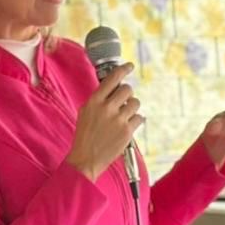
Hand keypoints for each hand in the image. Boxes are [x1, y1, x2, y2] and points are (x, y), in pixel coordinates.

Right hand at [66, 63, 143, 180]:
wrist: (86, 159)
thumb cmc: (85, 136)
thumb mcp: (85, 112)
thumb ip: (98, 100)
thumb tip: (112, 88)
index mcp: (94, 101)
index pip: (112, 78)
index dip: (123, 69)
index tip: (130, 66)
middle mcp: (106, 108)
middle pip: (127, 89)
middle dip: (127, 94)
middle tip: (124, 102)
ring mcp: (118, 120)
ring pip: (135, 103)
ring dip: (132, 108)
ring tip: (125, 116)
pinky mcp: (127, 131)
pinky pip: (140, 118)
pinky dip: (136, 121)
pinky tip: (128, 126)